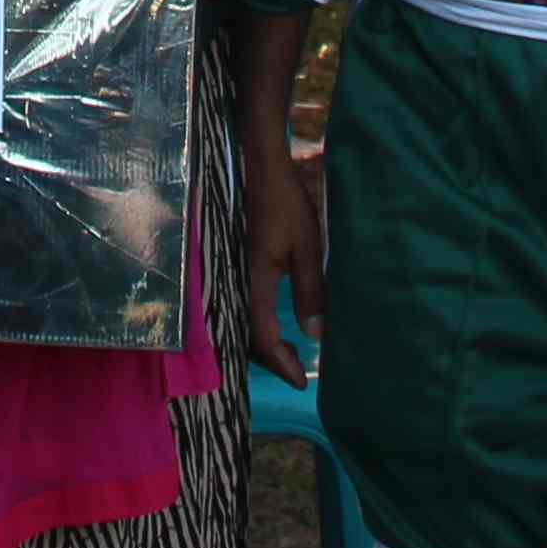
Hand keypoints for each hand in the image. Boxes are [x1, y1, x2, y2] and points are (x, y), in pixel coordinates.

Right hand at [241, 118, 325, 385]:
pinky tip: (269, 322)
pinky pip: (239, 304)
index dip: (281, 363)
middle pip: (245, 337)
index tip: (302, 380)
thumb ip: (311, 291)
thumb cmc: (286, 204)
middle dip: (270, 359)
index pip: (262, 337)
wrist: (259, 167)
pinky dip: (254, 323)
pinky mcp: (233, 264)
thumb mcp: (307, 248)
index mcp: (253, 281)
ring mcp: (230, 272)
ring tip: (285, 353)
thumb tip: (315, 334)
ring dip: (261, 343)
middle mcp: (235, 282)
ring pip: (239, 322)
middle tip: (296, 371)